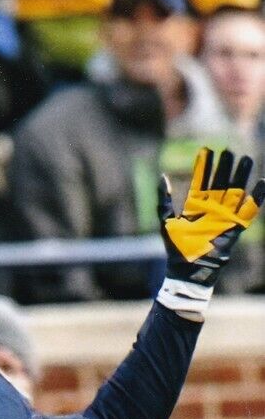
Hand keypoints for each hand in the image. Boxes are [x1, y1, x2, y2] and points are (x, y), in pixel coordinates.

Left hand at [159, 147, 262, 289]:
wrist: (187, 269)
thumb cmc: (176, 248)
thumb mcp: (166, 221)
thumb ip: (164, 200)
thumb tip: (162, 177)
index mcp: (196, 205)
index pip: (201, 181)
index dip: (204, 166)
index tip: (207, 149)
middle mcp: (211, 208)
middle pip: (220, 182)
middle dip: (224, 167)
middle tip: (228, 150)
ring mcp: (224, 216)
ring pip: (235, 191)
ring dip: (240, 176)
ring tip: (245, 159)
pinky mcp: (234, 227)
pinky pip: (249, 210)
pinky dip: (257, 197)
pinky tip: (262, 182)